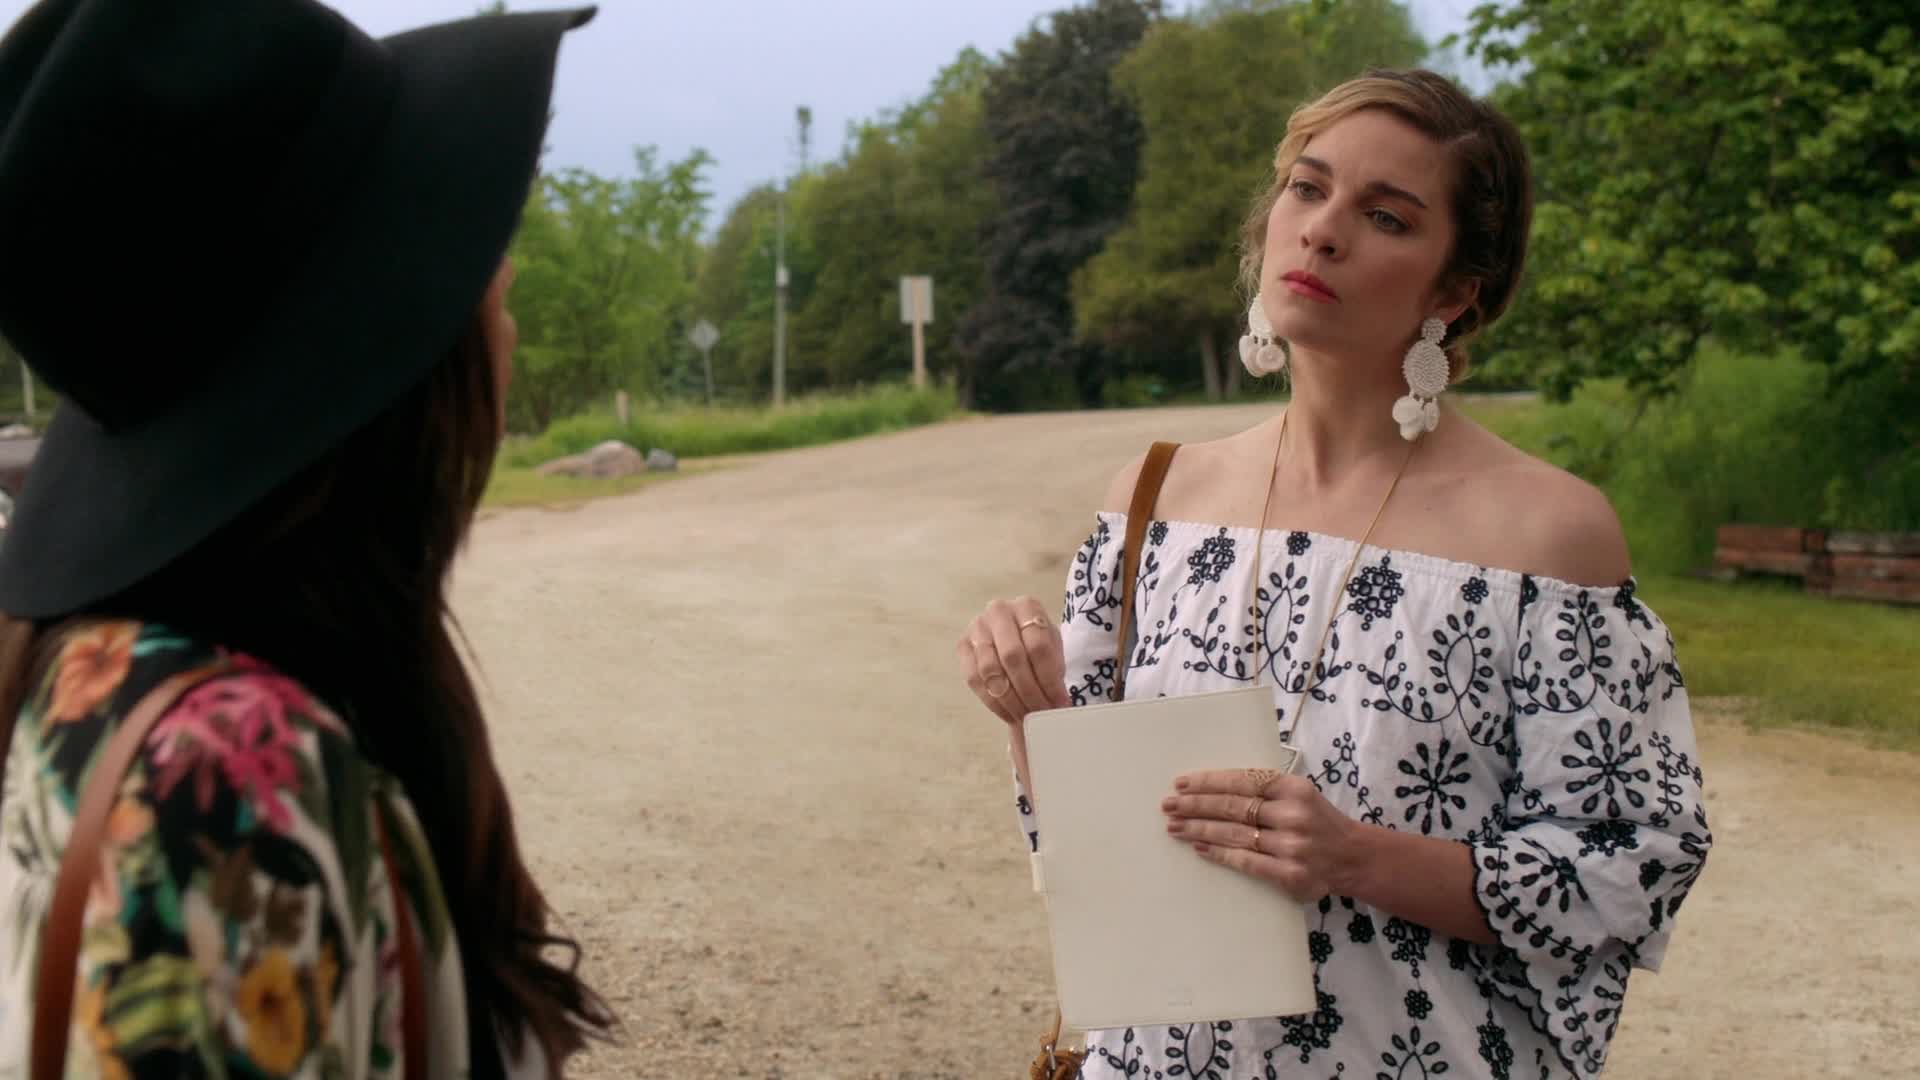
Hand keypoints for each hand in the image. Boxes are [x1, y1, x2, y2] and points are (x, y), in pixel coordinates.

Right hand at [956, 596, 1069, 723]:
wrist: (1014, 638)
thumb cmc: (1037, 644)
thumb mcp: (1053, 648)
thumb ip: (1055, 668)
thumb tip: (1058, 706)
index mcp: (1027, 606)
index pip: (1038, 646)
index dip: (1049, 679)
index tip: (1059, 703)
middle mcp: (998, 611)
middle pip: (1012, 656)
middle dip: (1029, 691)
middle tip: (1041, 713)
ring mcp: (977, 627)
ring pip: (991, 670)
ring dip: (1011, 700)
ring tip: (1026, 716)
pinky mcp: (963, 645)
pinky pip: (974, 679)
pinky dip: (993, 702)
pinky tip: (1009, 713)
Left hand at [1161, 768, 1367, 903]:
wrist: (1352, 857)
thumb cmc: (1317, 820)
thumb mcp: (1299, 793)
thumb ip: (1265, 789)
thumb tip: (1212, 787)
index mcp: (1294, 788)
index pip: (1242, 780)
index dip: (1208, 782)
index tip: (1182, 783)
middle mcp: (1293, 814)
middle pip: (1233, 807)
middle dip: (1195, 805)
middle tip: (1169, 805)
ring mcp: (1292, 846)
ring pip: (1234, 834)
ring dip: (1199, 830)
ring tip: (1175, 827)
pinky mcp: (1290, 874)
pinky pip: (1245, 861)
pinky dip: (1218, 853)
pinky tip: (1198, 848)